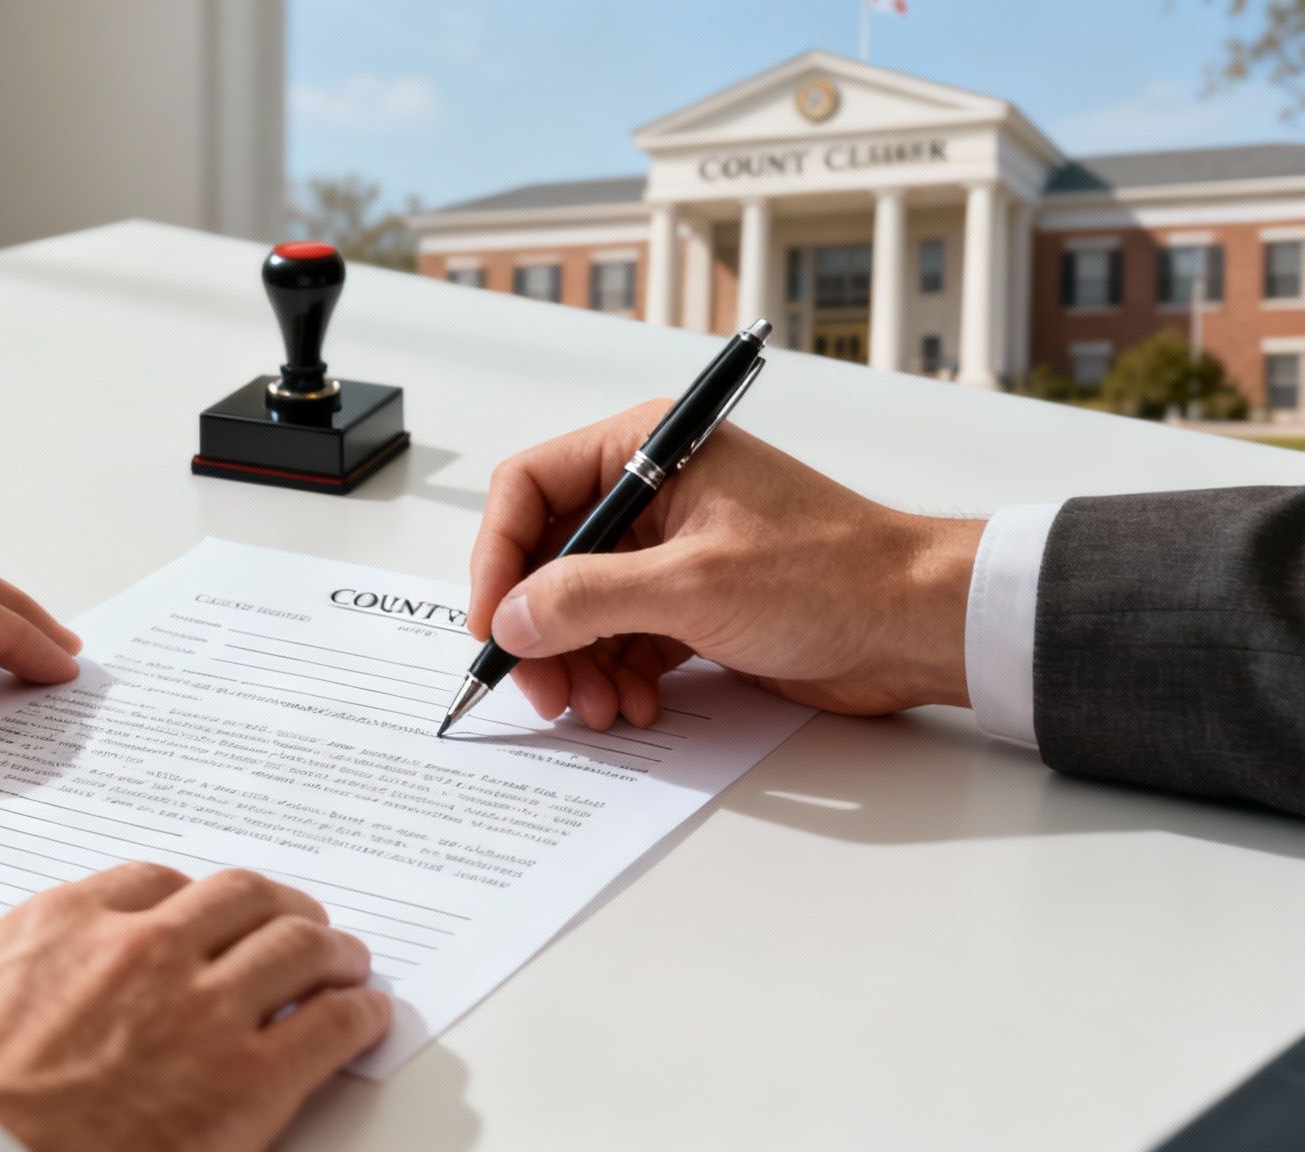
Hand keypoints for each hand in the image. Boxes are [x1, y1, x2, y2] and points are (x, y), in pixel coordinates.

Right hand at [0, 863, 390, 1151]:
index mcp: (64, 925)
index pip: (152, 882)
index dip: (189, 899)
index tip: (204, 914)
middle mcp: (143, 949)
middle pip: (240, 897)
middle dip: (274, 907)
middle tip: (294, 924)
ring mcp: (200, 1011)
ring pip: (298, 945)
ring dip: (331, 949)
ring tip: (347, 962)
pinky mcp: (245, 1083)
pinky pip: (330, 1026)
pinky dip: (357, 1014)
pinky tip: (364, 1018)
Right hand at [468, 401, 982, 725]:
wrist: (917, 625)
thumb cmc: (833, 575)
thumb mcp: (693, 586)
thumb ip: (588, 599)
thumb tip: (511, 618)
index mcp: (647, 450)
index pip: (529, 488)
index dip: (498, 558)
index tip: (492, 624)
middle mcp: (652, 492)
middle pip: (548, 558)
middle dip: (539, 630)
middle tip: (541, 690)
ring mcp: (670, 550)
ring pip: (580, 608)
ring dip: (577, 664)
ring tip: (598, 709)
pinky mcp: (691, 602)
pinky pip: (621, 639)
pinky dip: (616, 677)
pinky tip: (635, 707)